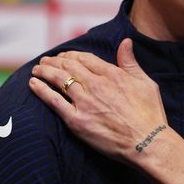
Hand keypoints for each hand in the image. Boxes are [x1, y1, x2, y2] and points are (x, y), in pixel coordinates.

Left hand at [29, 38, 167, 163]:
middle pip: (69, 66)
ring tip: (37, 69)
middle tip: (45, 61)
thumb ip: (131, 62)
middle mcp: (96, 84)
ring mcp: (85, 102)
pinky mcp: (77, 120)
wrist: (147, 142)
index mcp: (112, 74)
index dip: (71, 55)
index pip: (85, 58)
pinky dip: (41, 90)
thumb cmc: (150, 114)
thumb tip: (126, 41)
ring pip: (59, 79)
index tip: (64, 56)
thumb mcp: (145, 82)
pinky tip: (33, 83)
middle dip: (55, 61)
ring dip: (45, 71)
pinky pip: (53, 101)